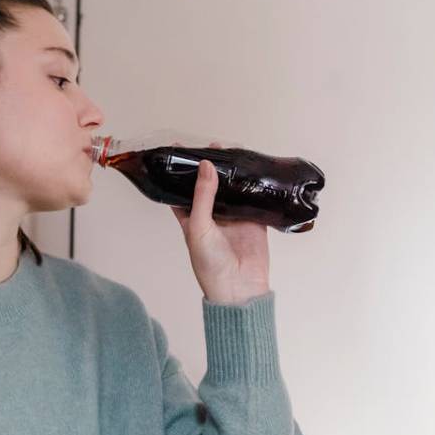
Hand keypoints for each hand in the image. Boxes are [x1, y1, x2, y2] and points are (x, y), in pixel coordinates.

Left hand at [173, 159, 270, 304]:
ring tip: (234, 150)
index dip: (180, 171)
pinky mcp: (253, 221)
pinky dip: (254, 185)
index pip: (182, 189)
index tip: (179, 148)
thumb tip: (206, 166)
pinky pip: (254, 198)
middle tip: (214, 146)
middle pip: (210, 185)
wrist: (239, 289)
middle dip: (211, 167)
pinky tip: (255, 169)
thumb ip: (202, 196)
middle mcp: (212, 216)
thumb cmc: (210, 265)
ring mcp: (233, 217)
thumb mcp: (199, 227)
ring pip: (232, 189)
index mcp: (191, 218)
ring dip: (233, 173)